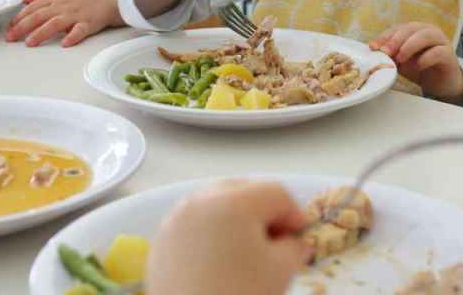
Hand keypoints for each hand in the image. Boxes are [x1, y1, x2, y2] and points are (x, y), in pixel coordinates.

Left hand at [5, 0, 121, 47]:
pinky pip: (80, 30)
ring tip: (30, 43)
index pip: (33, 8)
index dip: (19, 18)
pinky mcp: (90, 23)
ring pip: (55, 23)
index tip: (9, 28)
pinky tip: (65, 44)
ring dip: (41, 33)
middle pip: (39, 16)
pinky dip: (73, 36)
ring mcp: (76, 14)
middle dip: (23, 27)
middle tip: (11, 38)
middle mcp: (64, 5)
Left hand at [147, 181, 310, 294]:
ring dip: (237, 221)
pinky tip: (220, 260)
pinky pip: (195, 222)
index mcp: (232, 202)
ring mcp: (176, 218)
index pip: (275, 192)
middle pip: (243, 191)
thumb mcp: (280, 271)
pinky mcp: (161, 239)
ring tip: (248, 252)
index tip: (300, 238)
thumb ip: (294, 248)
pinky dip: (212, 232)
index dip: (294, 214)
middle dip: (264, 213)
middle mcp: (200, 200)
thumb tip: (294, 242)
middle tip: (277, 242)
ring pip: (215, 204)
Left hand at [370, 23, 462, 103]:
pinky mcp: (449, 55)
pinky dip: (426, 58)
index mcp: (415, 30)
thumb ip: (390, 55)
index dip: (385, 36)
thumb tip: (375, 52)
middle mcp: (428, 31)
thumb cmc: (419, 68)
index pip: (398, 28)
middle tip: (386, 52)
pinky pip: (438, 52)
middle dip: (396, 40)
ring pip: (426, 35)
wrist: (440, 83)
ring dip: (410, 46)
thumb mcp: (400, 61)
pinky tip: (418, 66)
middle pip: (411, 28)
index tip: (373, 47)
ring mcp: (441, 42)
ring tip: (400, 58)